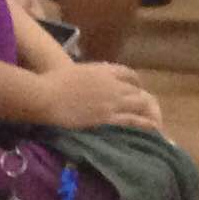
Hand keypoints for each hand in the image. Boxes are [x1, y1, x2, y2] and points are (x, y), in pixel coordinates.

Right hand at [27, 59, 163, 130]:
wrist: (46, 97)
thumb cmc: (52, 82)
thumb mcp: (73, 72)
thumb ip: (87, 75)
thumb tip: (88, 78)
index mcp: (104, 70)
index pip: (128, 73)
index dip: (134, 81)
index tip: (135, 87)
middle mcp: (113, 84)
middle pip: (136, 89)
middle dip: (141, 97)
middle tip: (144, 107)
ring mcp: (112, 101)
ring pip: (139, 104)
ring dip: (146, 111)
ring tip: (152, 119)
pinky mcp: (107, 118)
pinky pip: (132, 120)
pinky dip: (144, 124)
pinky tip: (151, 128)